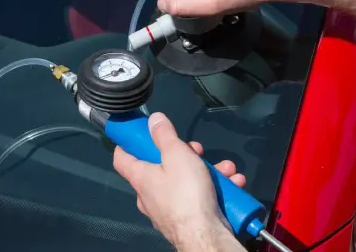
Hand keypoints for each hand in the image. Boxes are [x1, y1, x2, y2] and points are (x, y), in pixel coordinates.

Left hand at [113, 112, 246, 251]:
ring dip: (208, 172)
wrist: (204, 235)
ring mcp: (167, 210)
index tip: (138, 133)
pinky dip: (215, 190)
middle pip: (162, 168)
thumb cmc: (186, 192)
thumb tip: (153, 119)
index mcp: (141, 178)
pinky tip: (233, 184)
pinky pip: (197, 199)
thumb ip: (165, 135)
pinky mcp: (186, 221)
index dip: (127, 143)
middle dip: (186, 155)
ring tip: (226, 169)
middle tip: (199, 151)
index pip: (122, 158)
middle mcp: (150, 196)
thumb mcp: (176, 154)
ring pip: (185, 182)